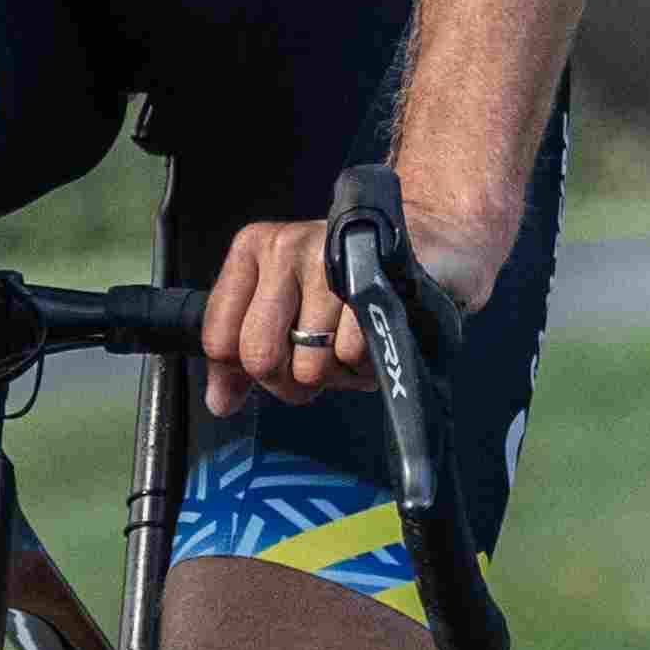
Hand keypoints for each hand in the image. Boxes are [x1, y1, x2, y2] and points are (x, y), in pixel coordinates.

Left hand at [202, 192, 510, 420]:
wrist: (430, 246)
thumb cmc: (350, 284)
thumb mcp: (286, 309)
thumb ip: (242, 356)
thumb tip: (220, 403)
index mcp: (253, 250)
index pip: (220, 339)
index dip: (249, 373)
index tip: (278, 362)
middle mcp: (285, 246)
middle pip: (260, 356)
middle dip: (291, 381)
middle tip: (316, 366)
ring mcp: (328, 259)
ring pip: (309, 364)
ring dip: (337, 373)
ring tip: (352, 345)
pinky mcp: (370, 279)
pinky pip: (353, 356)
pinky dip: (366, 367)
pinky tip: (374, 341)